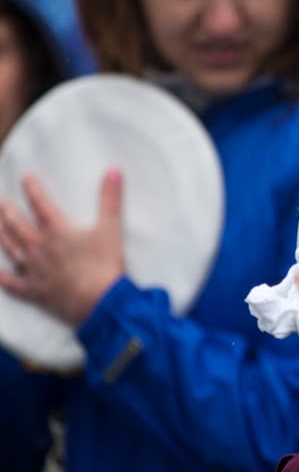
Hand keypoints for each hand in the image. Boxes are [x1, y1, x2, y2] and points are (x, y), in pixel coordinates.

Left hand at [0, 170, 125, 324]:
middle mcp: (40, 248)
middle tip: (0, 202)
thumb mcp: (111, 228)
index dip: (33, 189)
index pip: (41, 205)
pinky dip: (1, 276)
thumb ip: (110, 199)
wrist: (99, 301)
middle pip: (18, 226)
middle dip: (8, 212)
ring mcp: (33, 270)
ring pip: (11, 249)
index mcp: (58, 231)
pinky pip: (11, 282)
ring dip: (1, 235)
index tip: (25, 178)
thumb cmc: (104, 264)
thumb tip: (113, 170)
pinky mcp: (34, 291)